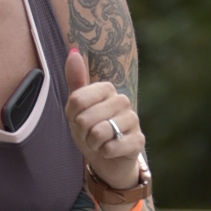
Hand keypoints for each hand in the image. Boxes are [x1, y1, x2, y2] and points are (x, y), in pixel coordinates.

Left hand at [64, 46, 143, 188]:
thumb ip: (75, 81)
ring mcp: (133, 120)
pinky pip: (111, 147)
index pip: (77, 99)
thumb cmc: (91, 130)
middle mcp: (122, 100)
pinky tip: (110, 151)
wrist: (108, 158)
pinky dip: (104, 153)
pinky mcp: (139, 140)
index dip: (71, 115)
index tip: (76, 119)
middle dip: (82, 133)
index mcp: (107, 89)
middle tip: (89, 135)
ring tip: (99, 143)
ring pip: (98, 133)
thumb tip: (73, 52)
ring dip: (93, 144)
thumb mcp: (78, 108)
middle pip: (85, 118)